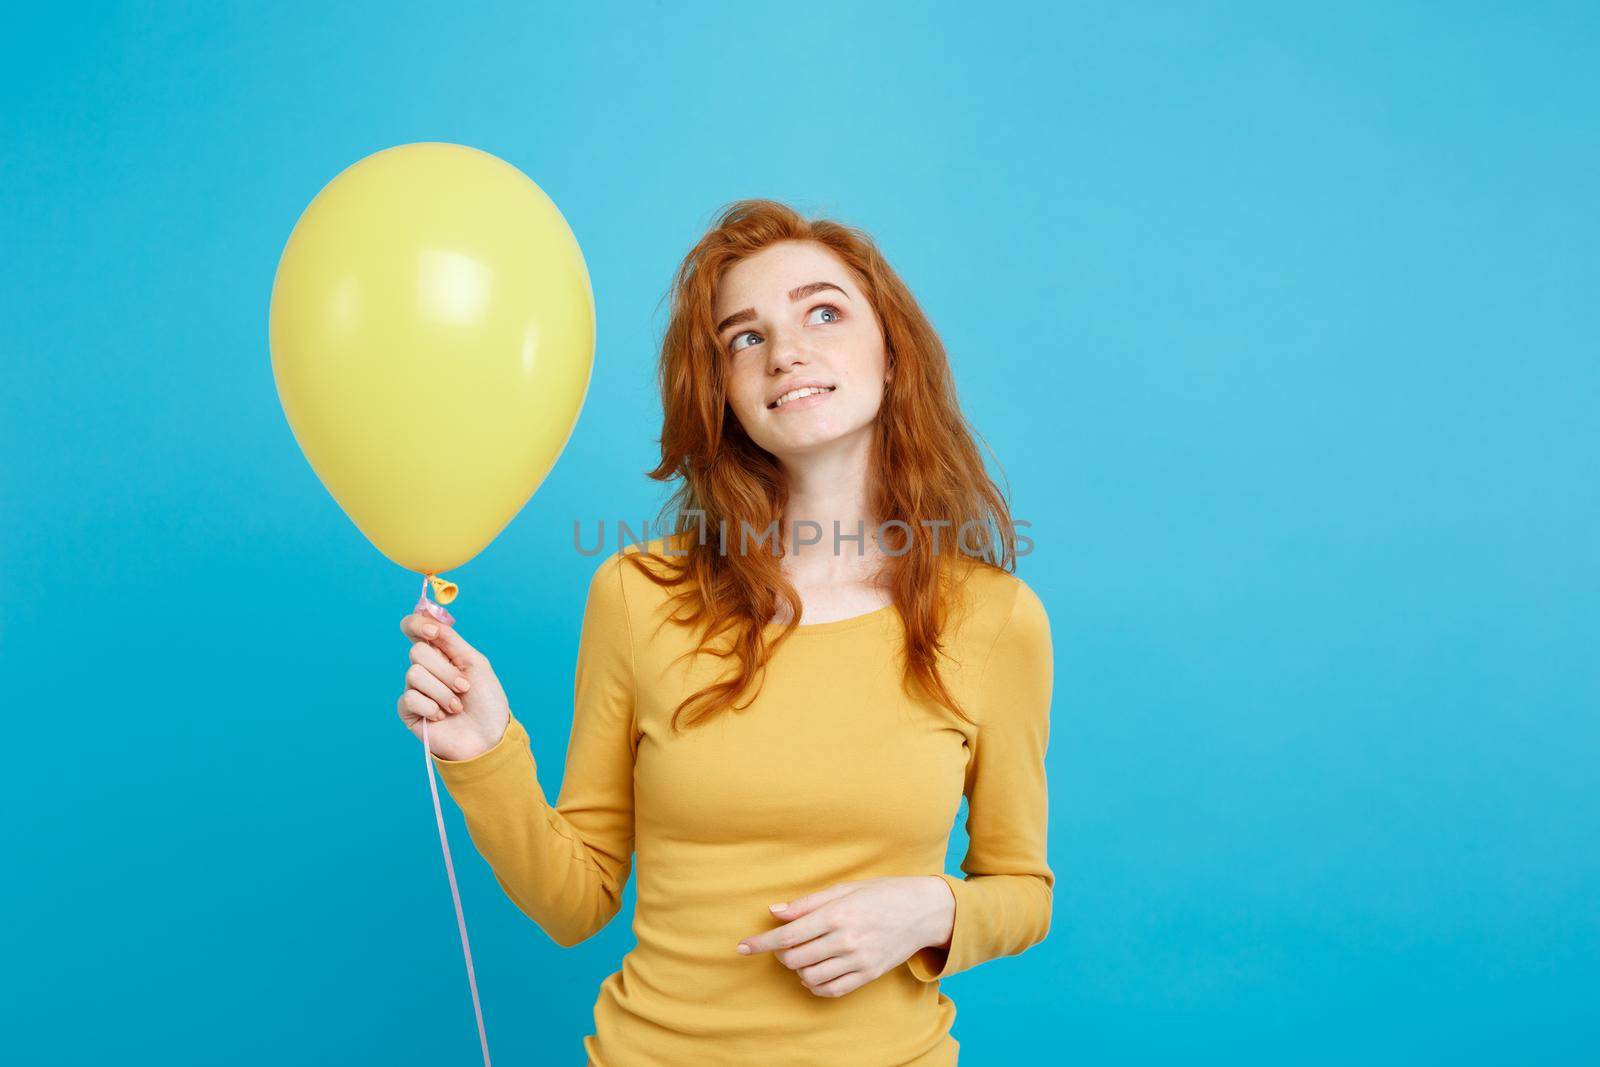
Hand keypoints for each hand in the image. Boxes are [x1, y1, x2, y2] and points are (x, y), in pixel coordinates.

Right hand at [396, 612, 510, 760]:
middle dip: (446, 672)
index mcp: (441, 653)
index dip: (417, 624)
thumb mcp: (475, 664)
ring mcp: (415, 689)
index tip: (433, 632)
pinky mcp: (408, 710)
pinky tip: (443, 717)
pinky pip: (410, 698)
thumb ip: (451, 640)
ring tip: (457, 706)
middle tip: (464, 688)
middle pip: (417, 652)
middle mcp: (425, 668)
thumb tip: (429, 616)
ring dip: (443, 692)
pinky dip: (432, 707)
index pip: (414, 628)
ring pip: (413, 674)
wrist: (488, 737)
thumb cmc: (486, 701)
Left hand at [735, 876, 955, 996]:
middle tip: (785, 943)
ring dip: (798, 969)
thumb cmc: (882, 893)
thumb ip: (808, 903)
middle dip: (781, 953)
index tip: (741, 948)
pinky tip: (815, 972)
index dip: (761, 943)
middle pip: (795, 958)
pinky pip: (831, 990)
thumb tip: (774, 912)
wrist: (923, 911)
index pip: (788, 934)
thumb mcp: (845, 888)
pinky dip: (815, 985)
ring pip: (809, 976)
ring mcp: (858, 960)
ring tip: (803, 955)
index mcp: (838, 913)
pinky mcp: (868, 975)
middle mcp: (846, 939)